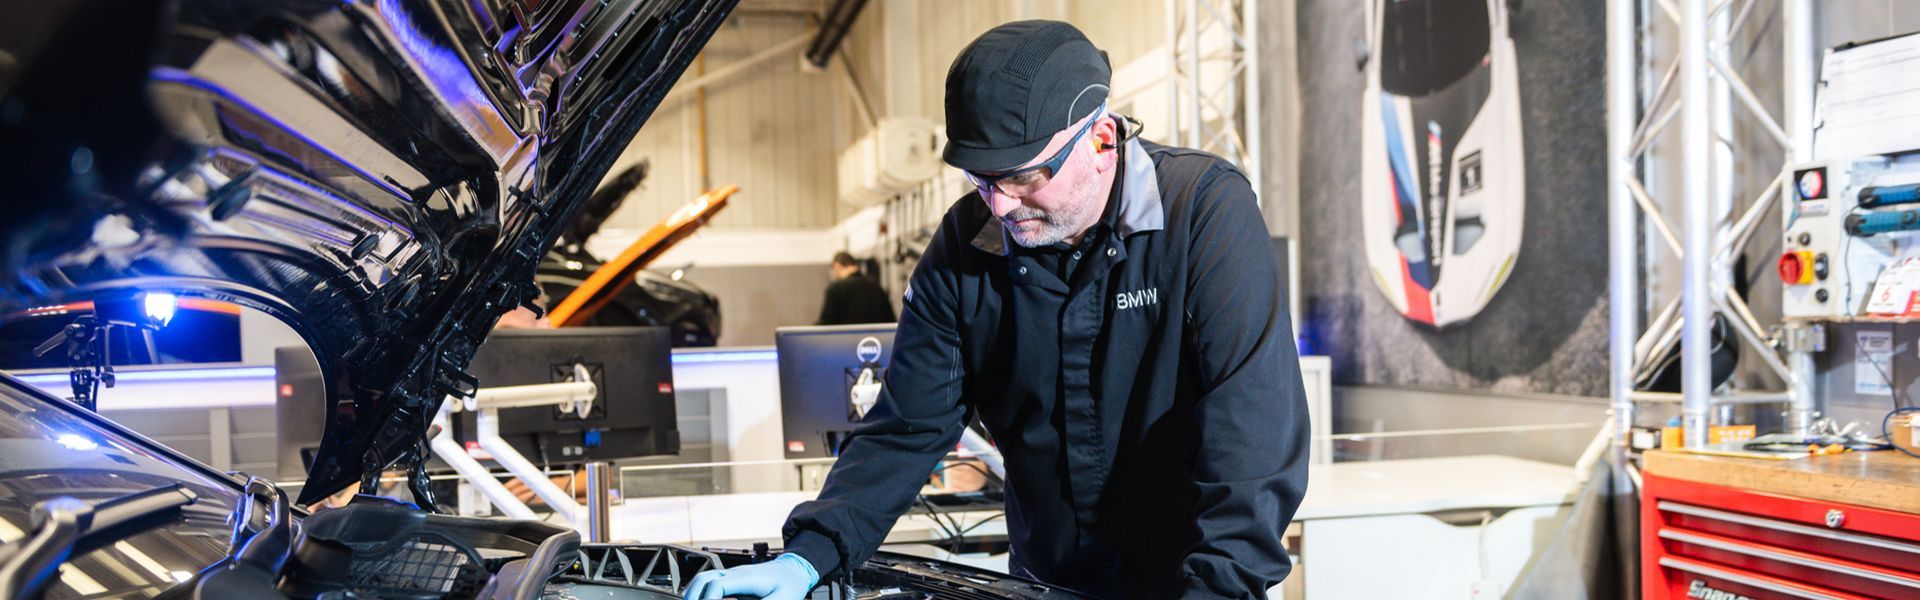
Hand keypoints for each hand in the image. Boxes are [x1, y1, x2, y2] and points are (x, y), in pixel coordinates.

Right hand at [682, 553, 818, 599]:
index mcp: (745, 578)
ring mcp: (731, 574)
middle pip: (703, 578)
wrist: (794, 569)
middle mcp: (735, 573)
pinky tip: (703, 599)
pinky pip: (709, 581)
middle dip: (693, 596)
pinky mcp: (731, 579)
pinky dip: (700, 591)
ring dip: (694, 593)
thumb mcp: (782, 599)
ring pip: (703, 578)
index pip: (717, 585)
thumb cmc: (790, 584)